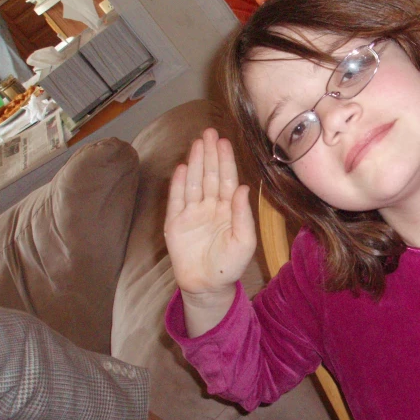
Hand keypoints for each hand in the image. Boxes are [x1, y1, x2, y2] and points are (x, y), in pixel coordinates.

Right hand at [164, 129, 255, 333]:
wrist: (207, 287)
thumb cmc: (230, 265)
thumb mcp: (244, 241)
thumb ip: (243, 214)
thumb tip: (243, 187)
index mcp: (229, 209)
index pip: (228, 179)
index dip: (226, 160)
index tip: (224, 142)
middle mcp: (210, 207)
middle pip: (211, 175)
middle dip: (210, 154)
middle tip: (209, 132)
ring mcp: (192, 213)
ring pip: (195, 182)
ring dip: (196, 162)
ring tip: (197, 143)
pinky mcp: (175, 223)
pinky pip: (177, 200)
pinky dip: (179, 184)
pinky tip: (182, 168)